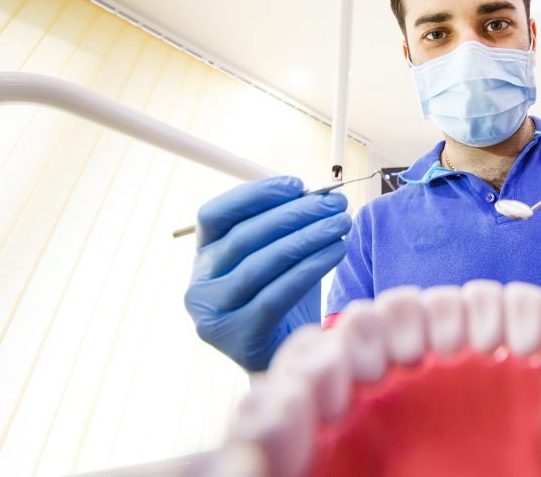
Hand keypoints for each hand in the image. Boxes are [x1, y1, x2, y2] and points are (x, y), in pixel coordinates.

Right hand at [184, 176, 351, 370]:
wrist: (282, 354)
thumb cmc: (281, 297)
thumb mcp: (275, 256)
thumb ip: (283, 226)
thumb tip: (313, 194)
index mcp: (201, 257)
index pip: (214, 214)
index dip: (254, 195)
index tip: (297, 185)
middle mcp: (199, 285)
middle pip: (244, 237)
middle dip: (294, 214)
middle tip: (334, 203)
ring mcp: (214, 314)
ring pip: (262, 264)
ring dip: (307, 238)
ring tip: (340, 223)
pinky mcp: (240, 337)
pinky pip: (278, 294)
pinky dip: (310, 268)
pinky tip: (336, 251)